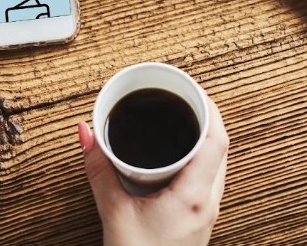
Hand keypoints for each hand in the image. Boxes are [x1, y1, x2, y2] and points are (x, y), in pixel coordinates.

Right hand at [78, 98, 228, 245]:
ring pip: (216, 161)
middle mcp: (209, 202)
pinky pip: (207, 176)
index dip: (208, 105)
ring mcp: (207, 211)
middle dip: (203, 114)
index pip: (217, 138)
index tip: (188, 87)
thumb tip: (86, 131)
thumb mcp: (112, 212)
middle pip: (220, 145)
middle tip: (179, 95)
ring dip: (202, 135)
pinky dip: (197, 155)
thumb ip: (99, 168)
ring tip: (178, 116)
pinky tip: (177, 152)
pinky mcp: (199, 218)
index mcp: (195, 196)